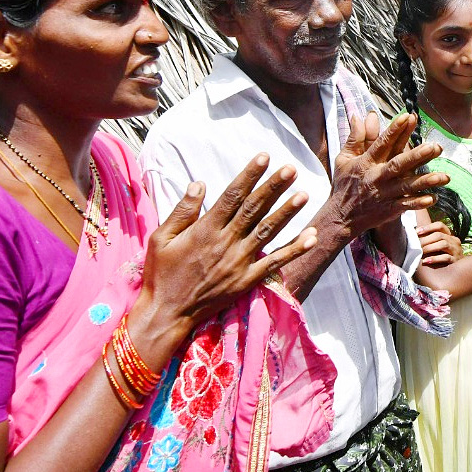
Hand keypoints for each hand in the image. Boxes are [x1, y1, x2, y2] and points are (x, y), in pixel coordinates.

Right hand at [137, 154, 315, 347]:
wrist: (167, 313)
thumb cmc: (161, 272)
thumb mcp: (161, 238)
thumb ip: (182, 210)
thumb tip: (199, 182)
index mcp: (205, 229)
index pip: (232, 196)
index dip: (249, 175)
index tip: (264, 157)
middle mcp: (226, 243)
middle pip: (254, 209)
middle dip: (273, 187)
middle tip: (291, 168)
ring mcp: (239, 263)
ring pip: (268, 232)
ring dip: (287, 212)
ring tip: (304, 193)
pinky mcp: (246, 280)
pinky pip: (274, 263)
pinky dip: (294, 250)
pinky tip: (311, 237)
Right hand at [329, 112, 447, 236]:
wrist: (341, 217)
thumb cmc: (344, 184)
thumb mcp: (344, 159)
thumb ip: (355, 137)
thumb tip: (359, 115)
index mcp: (367, 163)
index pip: (382, 143)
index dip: (395, 130)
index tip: (408, 116)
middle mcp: (377, 177)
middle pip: (398, 164)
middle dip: (417, 156)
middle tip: (435, 146)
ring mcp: (385, 194)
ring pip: (407, 186)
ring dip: (425, 181)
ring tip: (444, 176)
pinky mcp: (389, 209)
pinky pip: (406, 206)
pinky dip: (418, 203)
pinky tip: (433, 198)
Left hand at [417, 220, 462, 266]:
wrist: (460, 270)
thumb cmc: (444, 256)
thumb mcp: (440, 246)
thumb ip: (431, 240)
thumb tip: (414, 235)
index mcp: (449, 235)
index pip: (440, 226)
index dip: (428, 227)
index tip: (417, 232)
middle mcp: (454, 241)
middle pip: (440, 235)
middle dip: (426, 239)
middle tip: (416, 244)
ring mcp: (456, 251)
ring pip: (443, 244)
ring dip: (430, 247)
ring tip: (421, 252)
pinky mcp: (456, 261)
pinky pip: (446, 257)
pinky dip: (435, 259)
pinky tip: (426, 261)